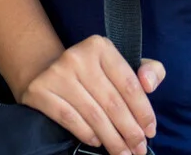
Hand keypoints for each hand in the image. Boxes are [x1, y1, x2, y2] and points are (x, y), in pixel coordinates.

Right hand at [18, 35, 163, 154]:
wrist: (45, 70)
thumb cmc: (92, 71)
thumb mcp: (121, 63)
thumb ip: (149, 70)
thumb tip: (150, 84)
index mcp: (101, 46)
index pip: (128, 83)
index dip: (143, 111)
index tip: (151, 131)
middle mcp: (78, 57)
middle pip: (112, 102)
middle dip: (129, 131)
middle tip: (138, 149)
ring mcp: (57, 74)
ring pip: (93, 114)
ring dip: (112, 139)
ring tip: (123, 153)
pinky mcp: (39, 91)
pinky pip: (70, 119)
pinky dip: (87, 134)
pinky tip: (98, 142)